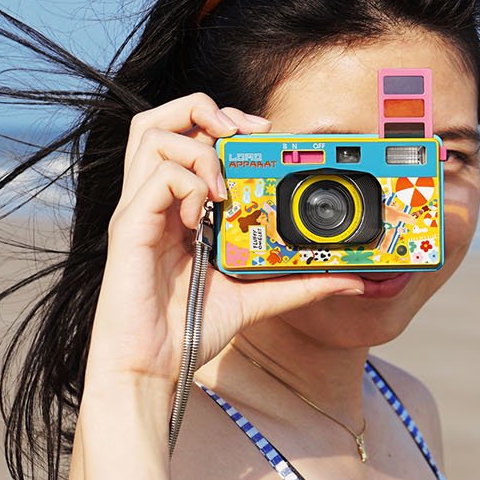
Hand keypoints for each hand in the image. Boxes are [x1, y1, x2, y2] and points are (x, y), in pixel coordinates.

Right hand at [82, 93, 362, 401]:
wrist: (154, 369)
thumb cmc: (189, 331)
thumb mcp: (256, 299)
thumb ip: (299, 283)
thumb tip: (352, 279)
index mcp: (176, 206)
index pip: (189, 135)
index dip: (225, 122)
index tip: (264, 135)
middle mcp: (153, 200)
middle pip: (159, 119)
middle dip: (205, 110)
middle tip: (242, 134)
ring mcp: (138, 210)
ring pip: (149, 133)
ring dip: (198, 146)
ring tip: (222, 183)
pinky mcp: (128, 227)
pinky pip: (157, 176)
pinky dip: (188, 182)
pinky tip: (204, 215)